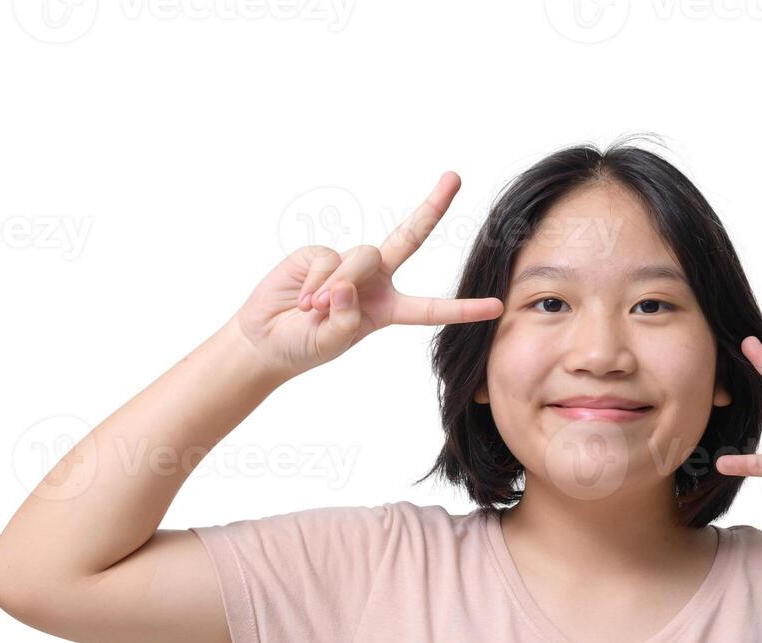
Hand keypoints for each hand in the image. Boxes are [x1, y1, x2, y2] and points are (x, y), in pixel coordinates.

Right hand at [232, 171, 503, 380]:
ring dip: (339, 285)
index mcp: (386, 309)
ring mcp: (347, 264)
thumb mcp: (332, 342)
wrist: (264, 338)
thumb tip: (347, 286)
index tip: (497, 307)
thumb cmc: (303, 346)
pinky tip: (302, 299)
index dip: (463, 308)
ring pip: (361, 259)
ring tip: (315, 309)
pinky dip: (316, 281)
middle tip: (454, 176)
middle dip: (432, 207)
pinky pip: (327, 260)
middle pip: (408, 237)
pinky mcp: (319, 254)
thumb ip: (346, 319)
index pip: (431, 308)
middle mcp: (373, 281)